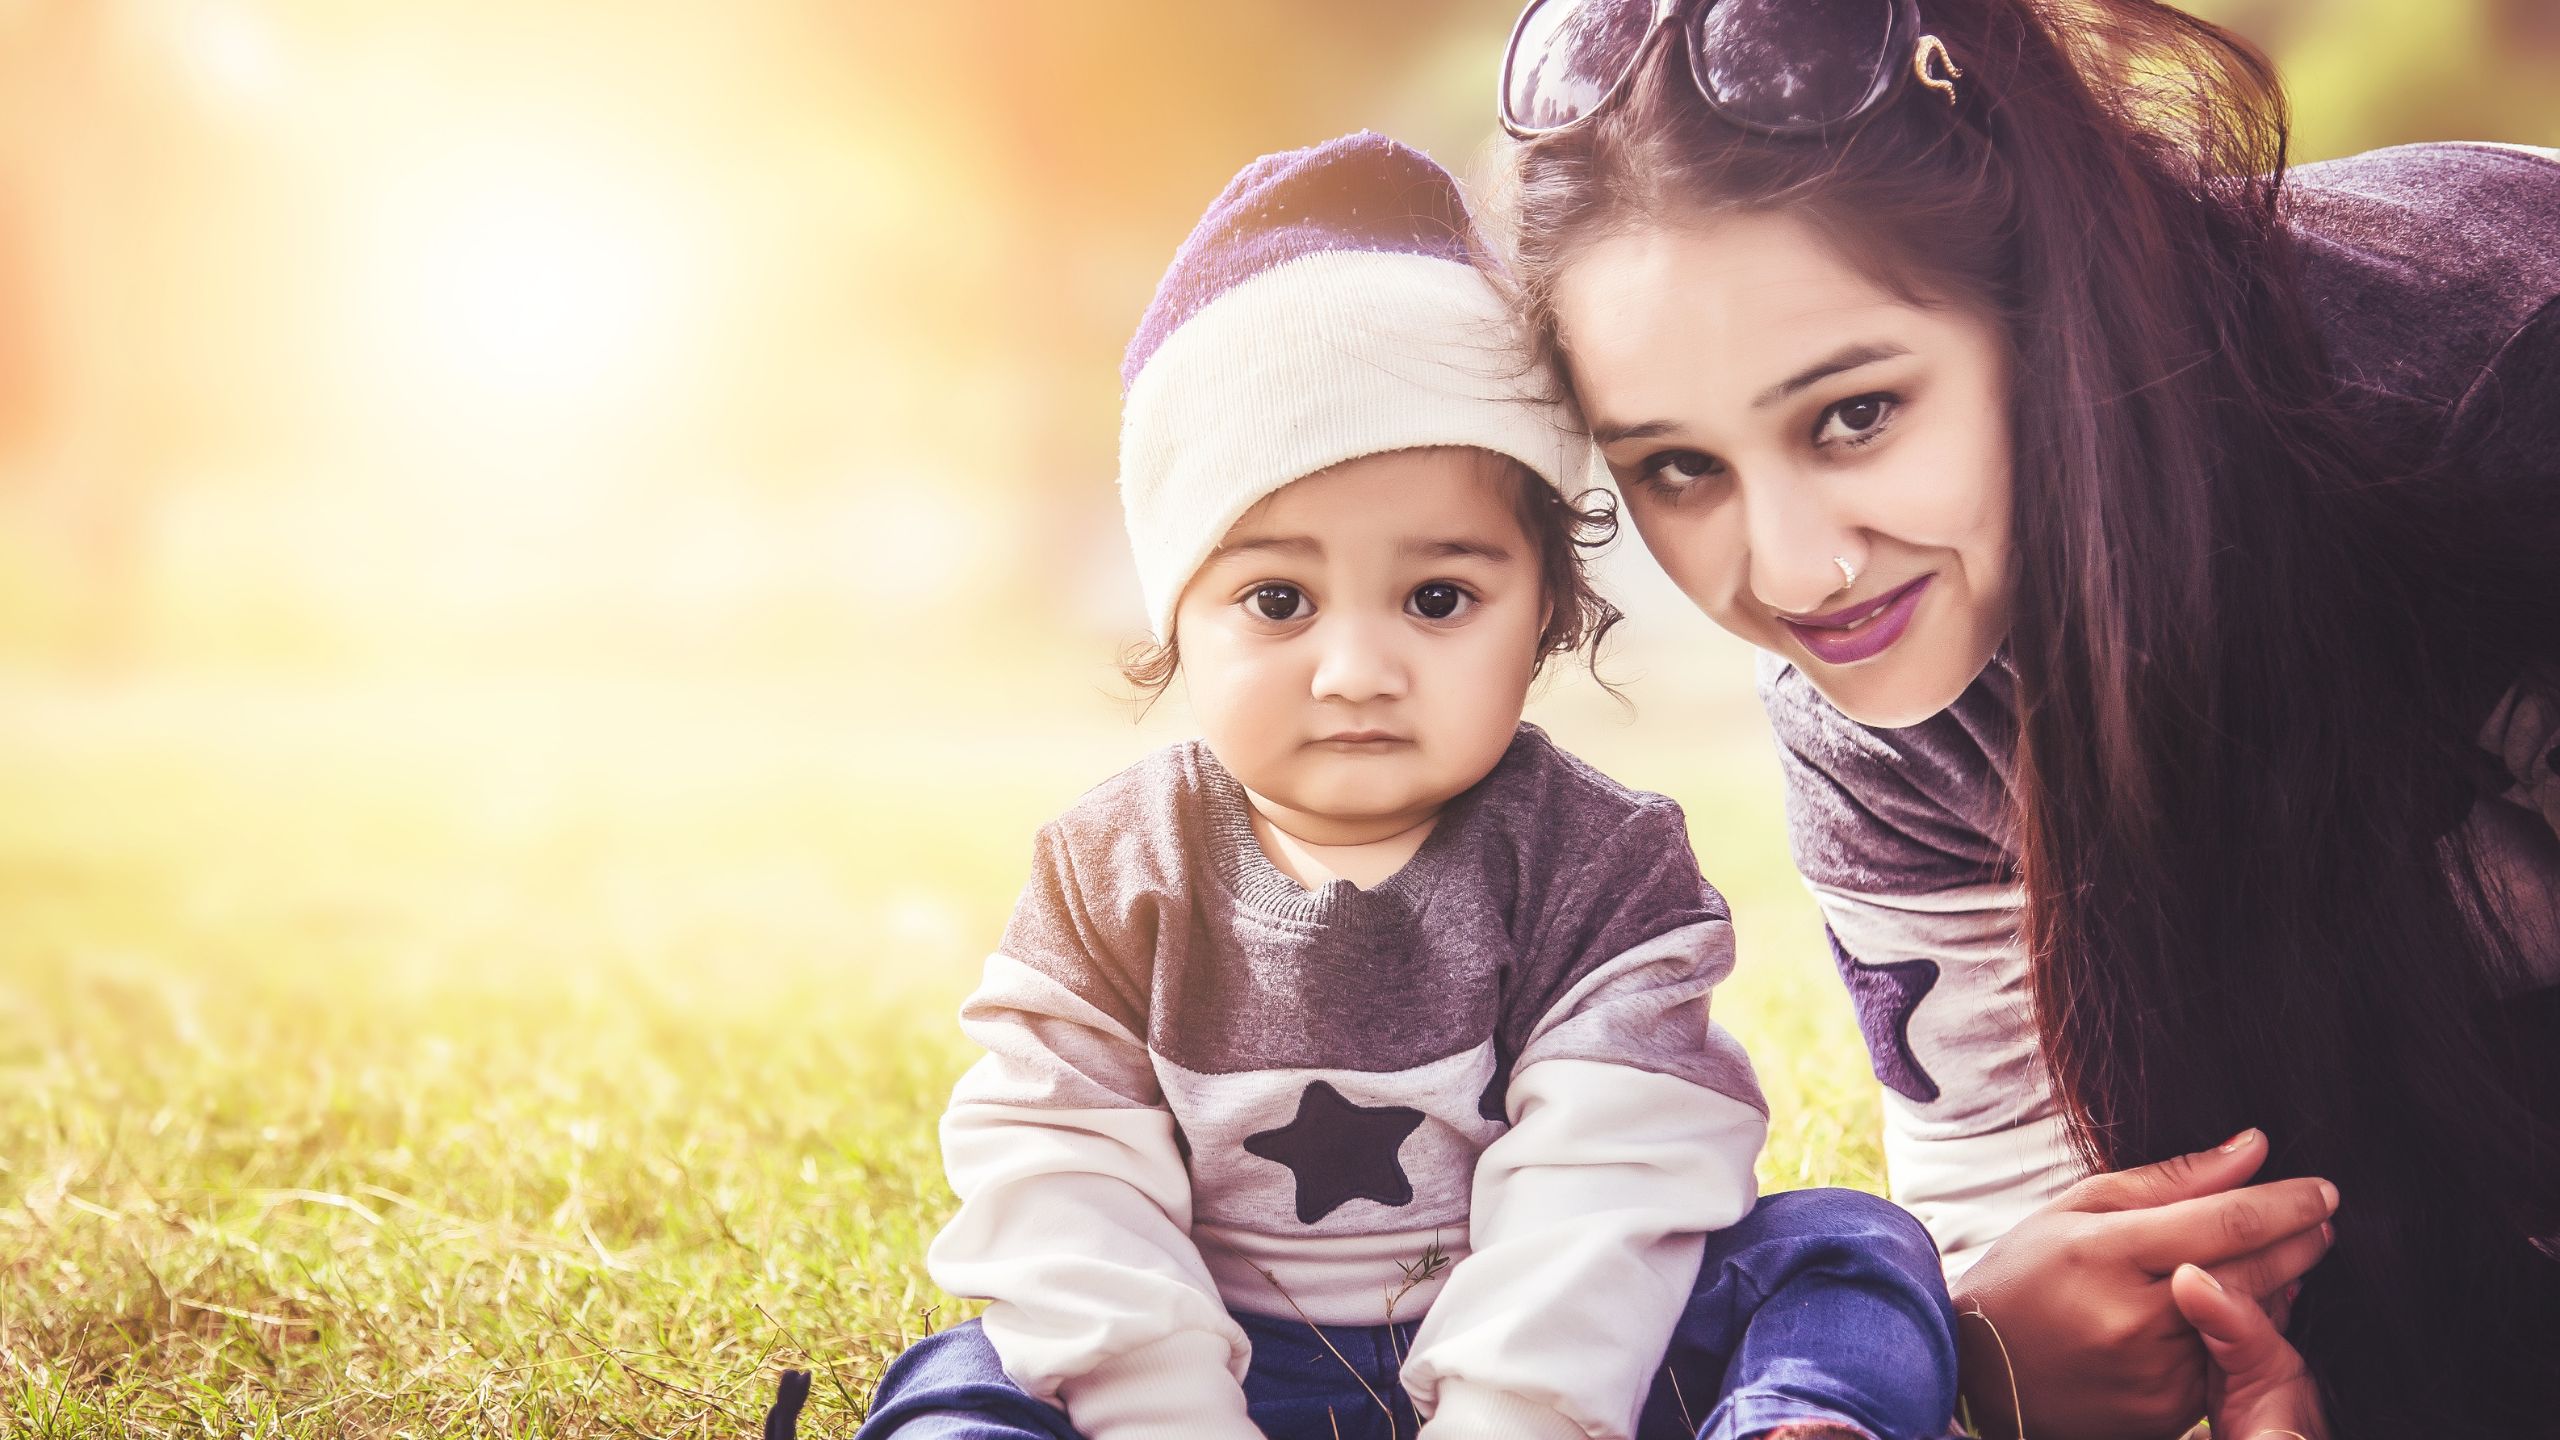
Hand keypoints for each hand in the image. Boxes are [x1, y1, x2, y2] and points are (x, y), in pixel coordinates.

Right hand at [1950, 1128, 2337, 1439]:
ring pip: (2247, 1321)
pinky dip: (2247, 1330)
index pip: (2225, 1221)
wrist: (1980, 1367)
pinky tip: (2244, 1305)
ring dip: (2279, 1287)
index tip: (2323, 1190)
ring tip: (2285, 1257)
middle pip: (2249, 1272)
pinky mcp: (2165, 1409)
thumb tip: (2253, 1149)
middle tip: (2322, 1219)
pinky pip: (2228, 1362)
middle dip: (2298, 1241)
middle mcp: (2135, 1317)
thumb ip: (2170, 1181)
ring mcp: (2153, 1370)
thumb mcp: (2079, 1207)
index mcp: (2107, 1252)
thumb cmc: (2026, 1274)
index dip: (2285, 1204)